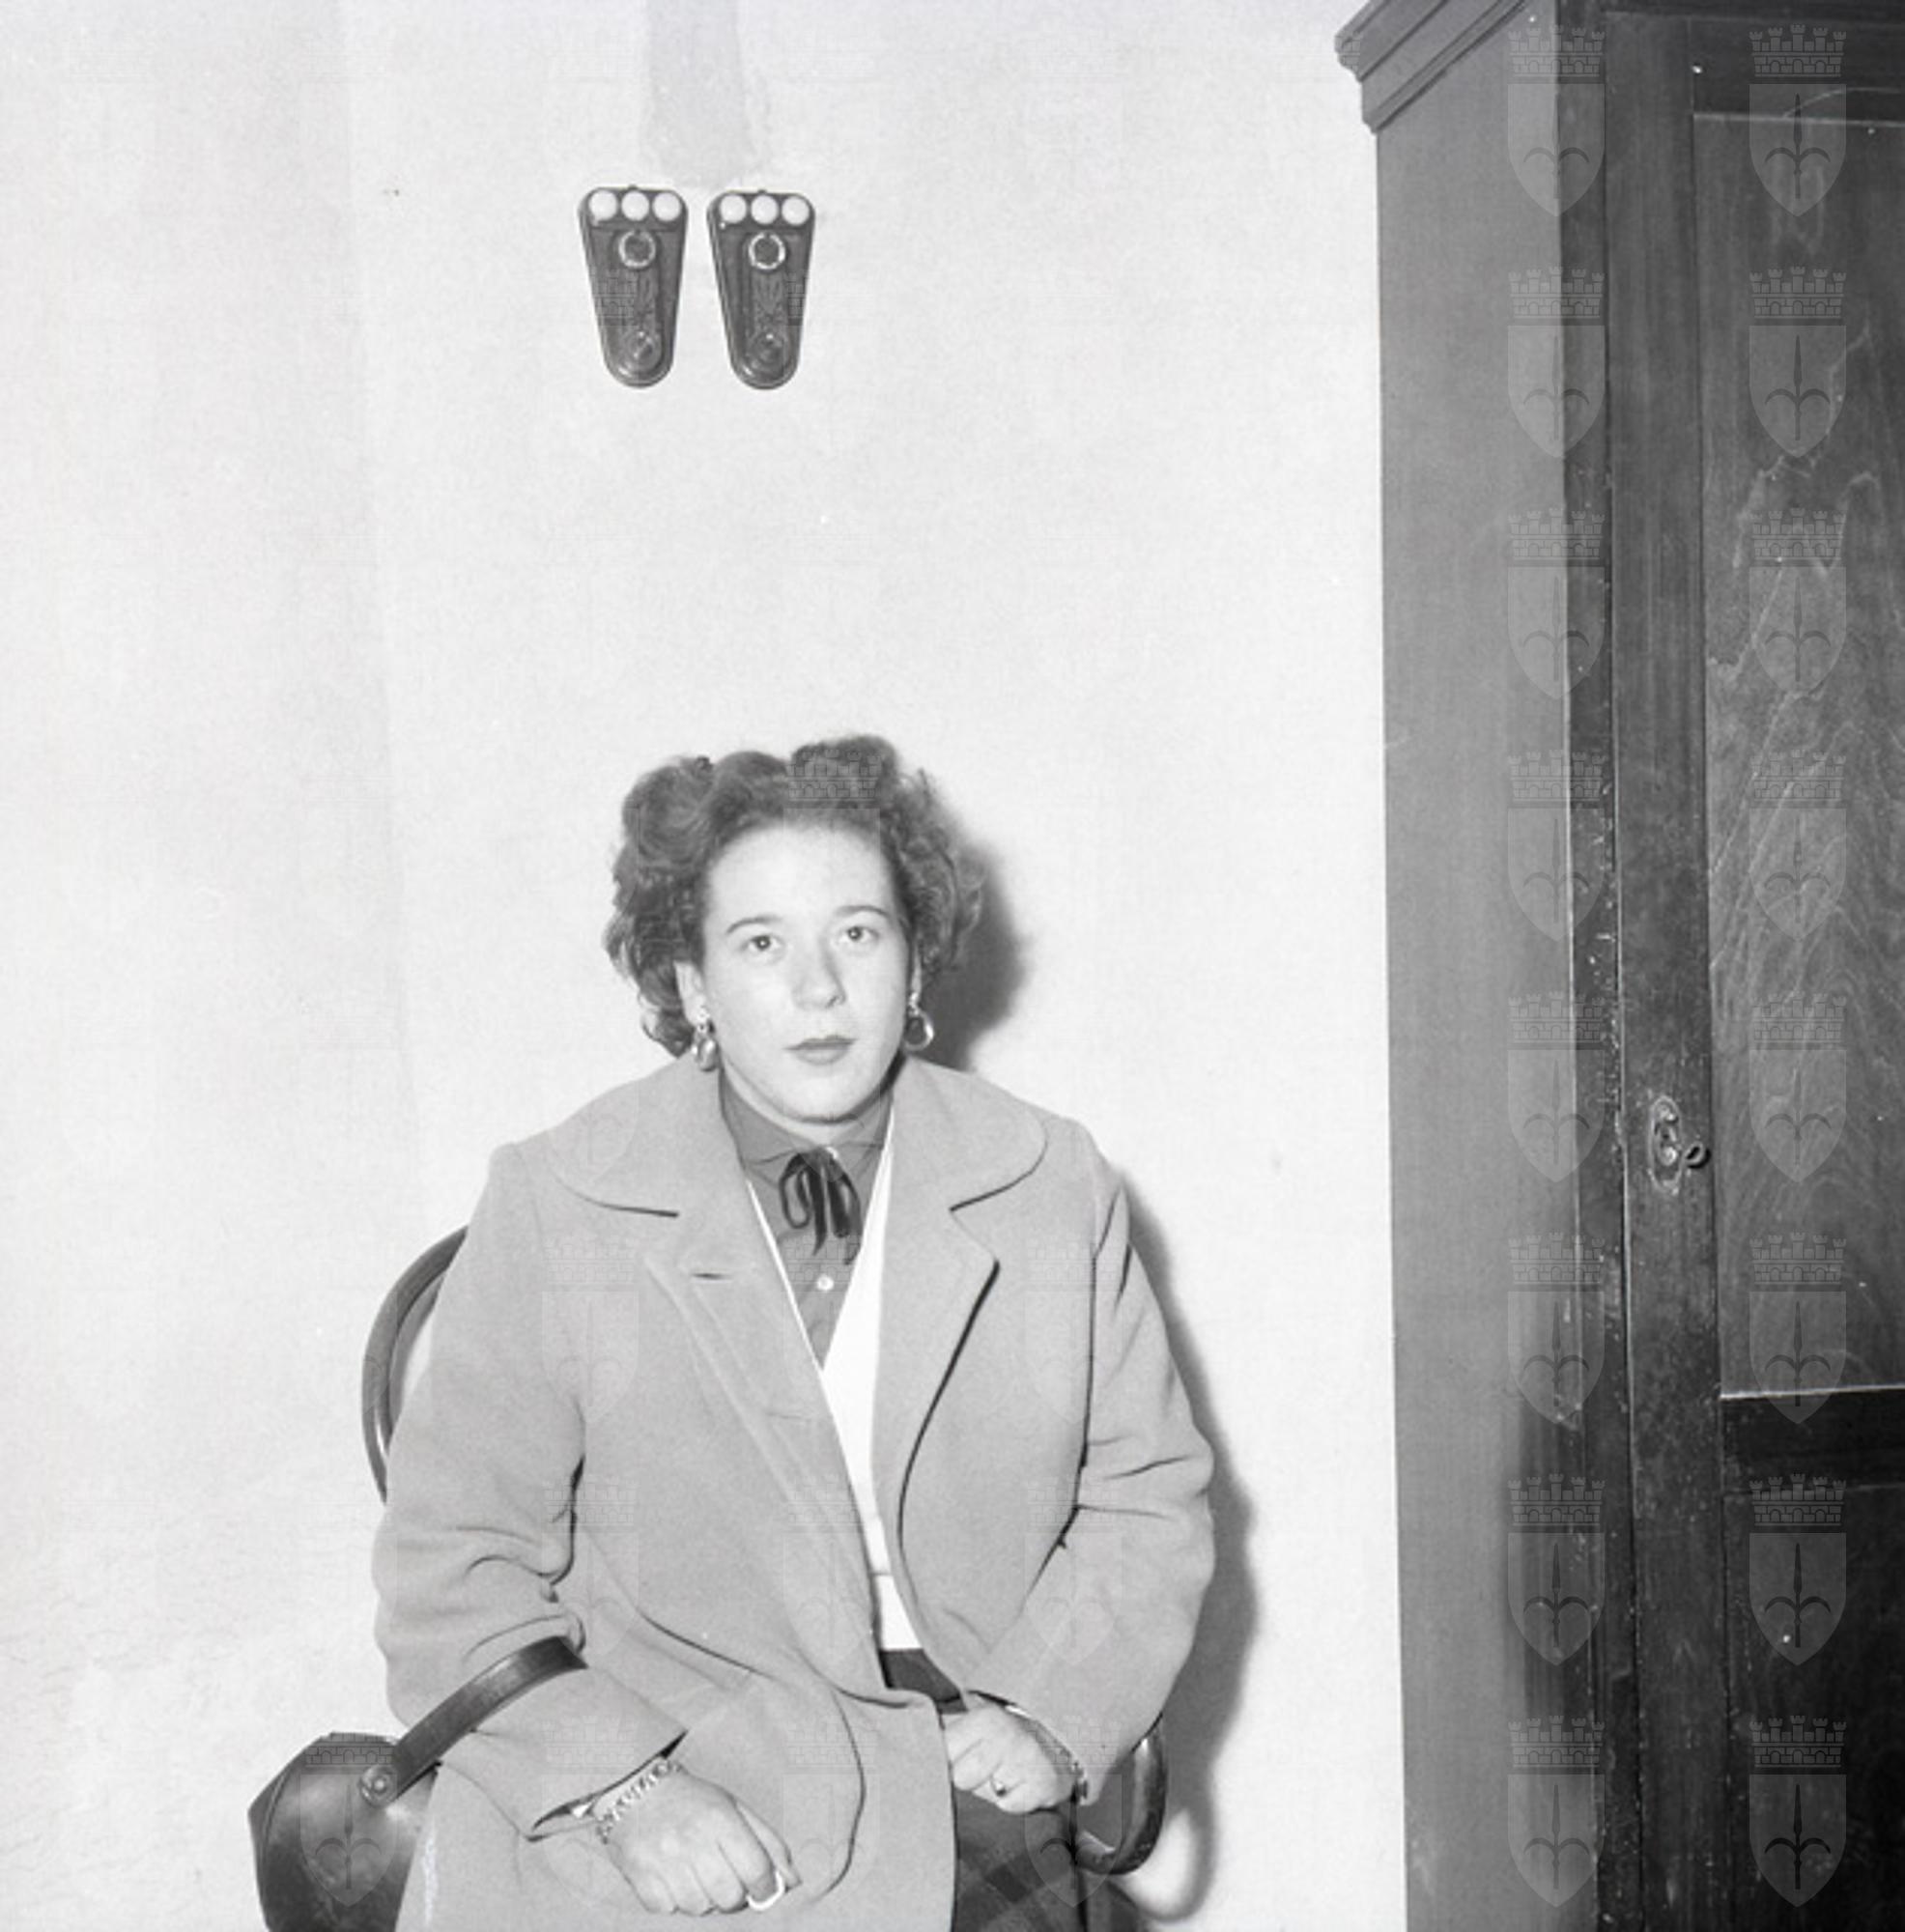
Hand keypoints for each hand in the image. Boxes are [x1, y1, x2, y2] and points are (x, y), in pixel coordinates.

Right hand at [602, 1766, 798, 1914]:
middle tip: (726, 1879)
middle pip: (729, 1896)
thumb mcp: (734, 1808)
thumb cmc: (693, 1801)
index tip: (763, 1890)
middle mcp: (691, 1839)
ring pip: (699, 1907)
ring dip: (703, 1898)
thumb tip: (793, 1882)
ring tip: (697, 1876)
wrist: (634, 1790)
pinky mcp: (640, 1877)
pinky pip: (668, 1910)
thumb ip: (766, 1843)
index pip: (755, 1869)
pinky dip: (674, 1902)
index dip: (766, 1888)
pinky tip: (673, 1879)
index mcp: (719, 1818)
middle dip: (734, 1895)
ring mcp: (663, 1860)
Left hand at [941, 1700, 1074, 1813]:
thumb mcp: (973, 1723)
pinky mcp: (1044, 1785)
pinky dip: (1014, 1803)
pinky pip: (1011, 1808)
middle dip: (970, 1780)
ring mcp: (1028, 1761)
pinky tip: (1020, 1786)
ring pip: (986, 1796)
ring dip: (992, 1791)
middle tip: (986, 1767)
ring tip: (1003, 1775)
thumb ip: (941, 1730)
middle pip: (962, 1779)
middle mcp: (1007, 1735)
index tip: (958, 1758)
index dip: (947, 1762)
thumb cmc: (1004, 1737)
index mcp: (985, 1719)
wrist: (1058, 1742)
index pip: (944, 1752)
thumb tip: (898, 1735)